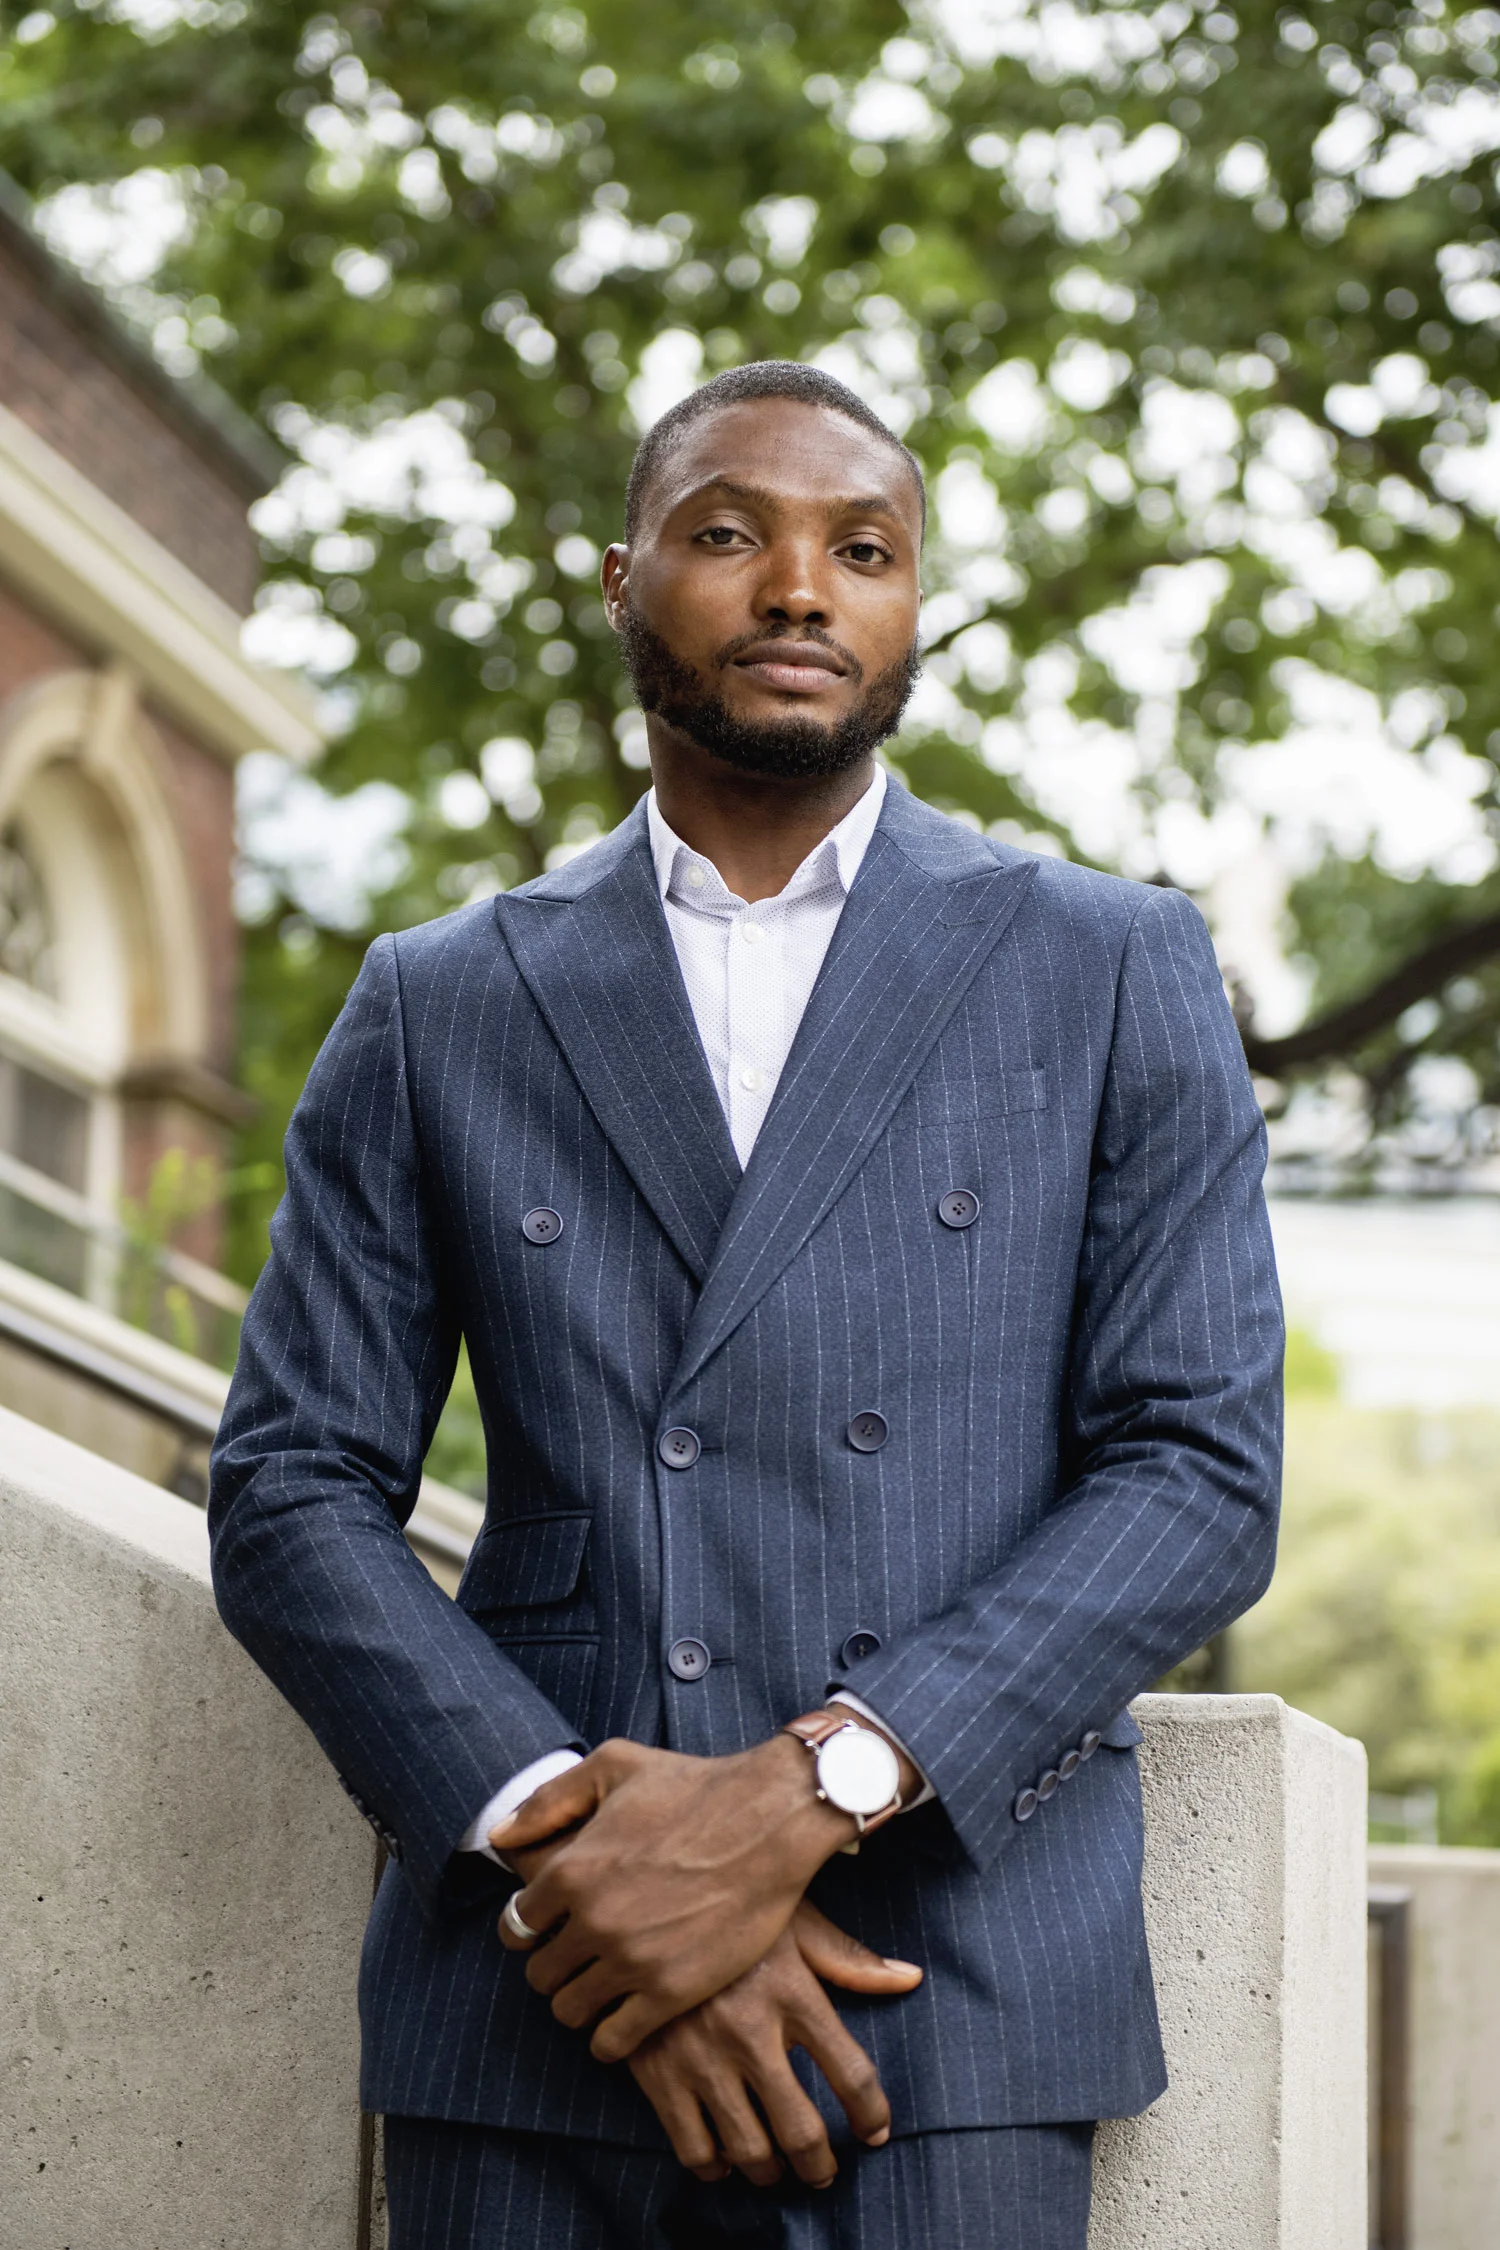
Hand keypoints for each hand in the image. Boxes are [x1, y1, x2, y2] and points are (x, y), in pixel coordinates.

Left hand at [492, 1734, 856, 2060]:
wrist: (772, 1819)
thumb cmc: (696, 1785)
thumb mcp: (615, 1766)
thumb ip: (550, 1800)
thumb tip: (501, 1837)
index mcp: (572, 1869)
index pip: (516, 1926)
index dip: (529, 1930)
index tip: (551, 1928)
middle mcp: (593, 1920)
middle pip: (540, 1975)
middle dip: (554, 1967)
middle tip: (580, 1958)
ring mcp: (631, 1960)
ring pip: (570, 2011)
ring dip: (579, 2003)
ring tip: (601, 1987)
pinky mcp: (670, 1992)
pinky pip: (614, 2041)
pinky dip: (609, 2039)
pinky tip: (624, 2018)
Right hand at [628, 1901, 921, 2189]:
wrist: (640, 1898)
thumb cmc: (729, 1908)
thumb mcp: (791, 1920)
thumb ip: (848, 1959)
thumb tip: (910, 1979)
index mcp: (792, 1992)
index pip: (852, 2074)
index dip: (872, 2114)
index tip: (875, 2132)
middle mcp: (750, 2032)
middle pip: (802, 2131)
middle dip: (820, 2165)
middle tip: (824, 2172)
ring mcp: (701, 2056)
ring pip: (750, 2150)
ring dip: (770, 2172)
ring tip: (776, 2168)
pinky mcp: (656, 2072)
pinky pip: (693, 2148)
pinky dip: (714, 2167)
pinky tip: (723, 2158)